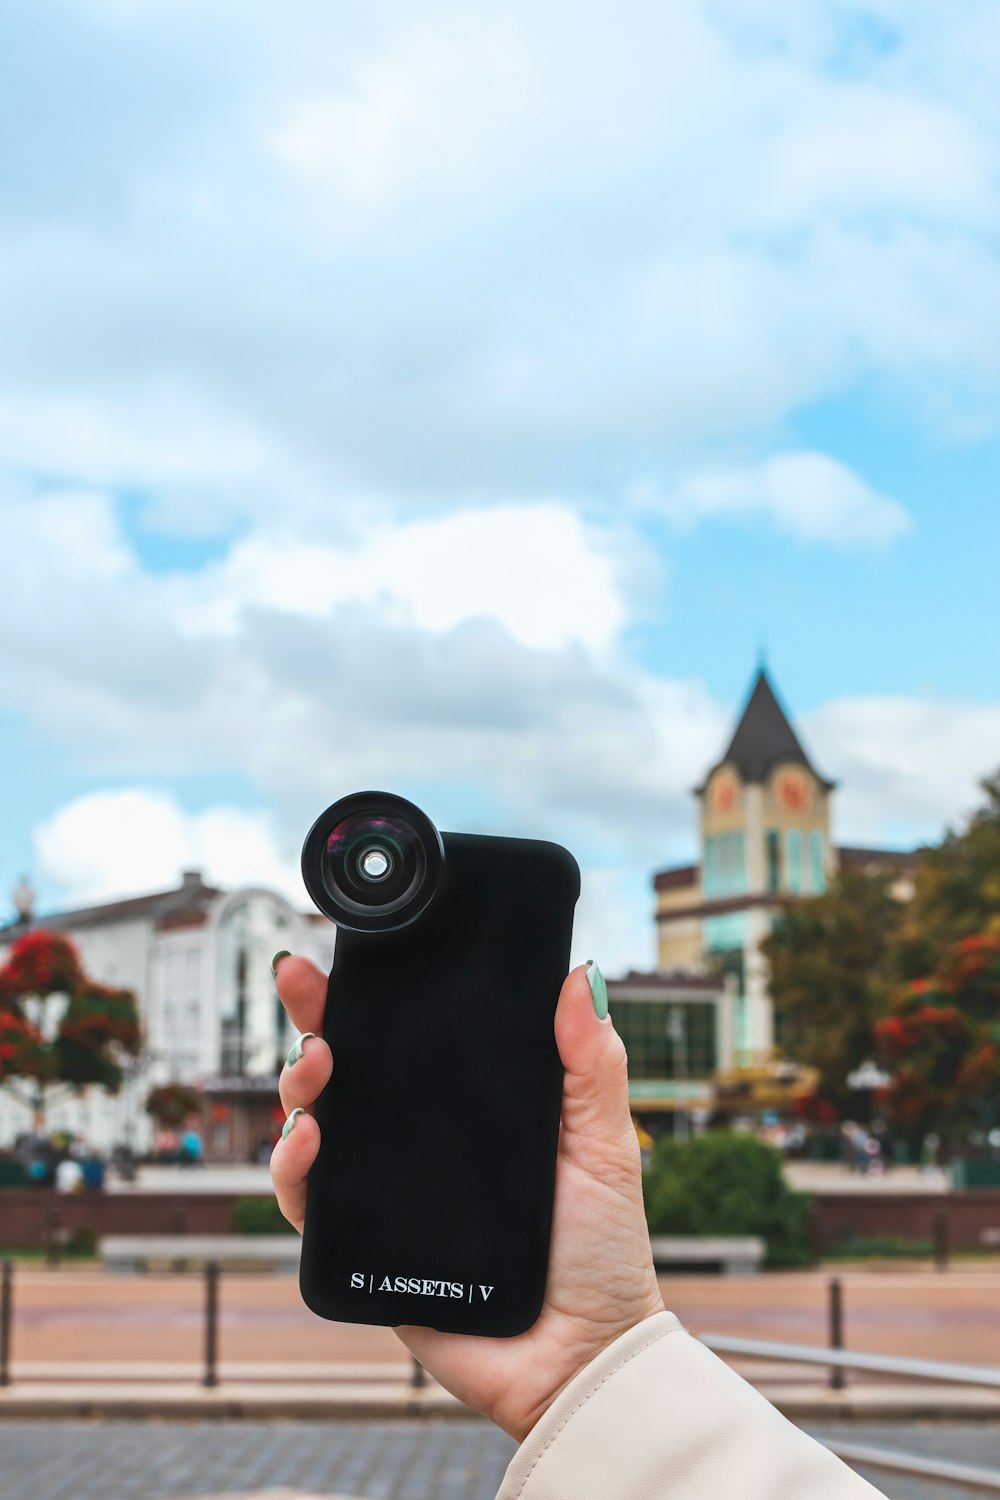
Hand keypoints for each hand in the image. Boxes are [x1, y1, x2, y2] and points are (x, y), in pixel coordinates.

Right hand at [271, 956, 663, 1442]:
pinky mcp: (365, 1248)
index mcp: (473, 1108)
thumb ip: (592, 1065)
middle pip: (352, 1068)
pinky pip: (311, 1203)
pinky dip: (293, 1168)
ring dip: (299, 1086)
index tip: (350, 952)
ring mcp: (389, 1193)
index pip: (413, 1037)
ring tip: (314, 1066)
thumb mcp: (604, 1144)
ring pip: (318, 1123)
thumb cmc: (602, 1251)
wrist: (581, 1356)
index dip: (376, 994)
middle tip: (302, 986)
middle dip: (314, 1020)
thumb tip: (584, 975)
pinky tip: (307, 1142)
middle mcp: (422, 1142)